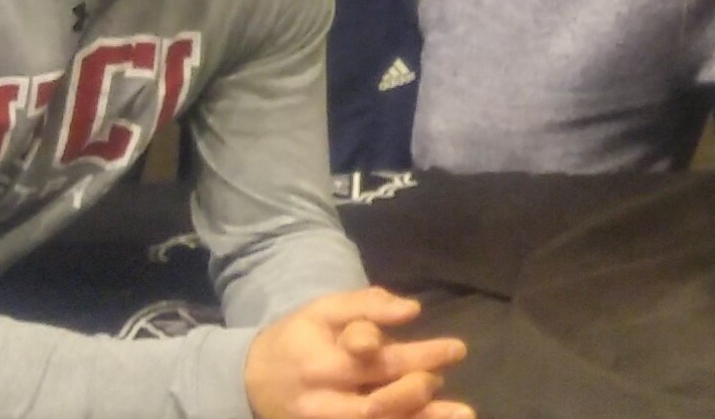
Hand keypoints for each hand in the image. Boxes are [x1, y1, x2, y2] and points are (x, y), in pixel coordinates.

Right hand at [245, 288, 471, 418]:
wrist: (250, 383)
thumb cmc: (298, 338)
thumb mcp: (325, 310)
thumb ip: (367, 305)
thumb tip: (413, 310)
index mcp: (321, 363)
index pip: (374, 362)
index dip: (416, 357)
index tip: (456, 350)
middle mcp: (323, 403)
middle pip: (377, 406)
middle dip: (419, 393)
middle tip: (444, 377)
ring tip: (464, 413)